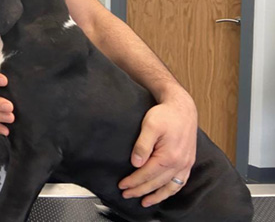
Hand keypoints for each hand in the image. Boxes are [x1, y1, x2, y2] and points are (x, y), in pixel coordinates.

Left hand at [118, 91, 197, 206]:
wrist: (182, 108)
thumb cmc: (166, 114)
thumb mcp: (150, 125)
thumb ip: (142, 145)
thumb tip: (136, 163)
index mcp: (169, 156)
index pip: (147, 174)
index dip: (133, 182)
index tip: (122, 186)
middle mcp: (180, 163)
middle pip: (156, 183)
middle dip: (140, 190)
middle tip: (127, 194)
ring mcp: (186, 163)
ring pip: (170, 187)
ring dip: (157, 196)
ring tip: (145, 202)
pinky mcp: (188, 161)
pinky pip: (181, 182)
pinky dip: (171, 190)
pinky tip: (164, 193)